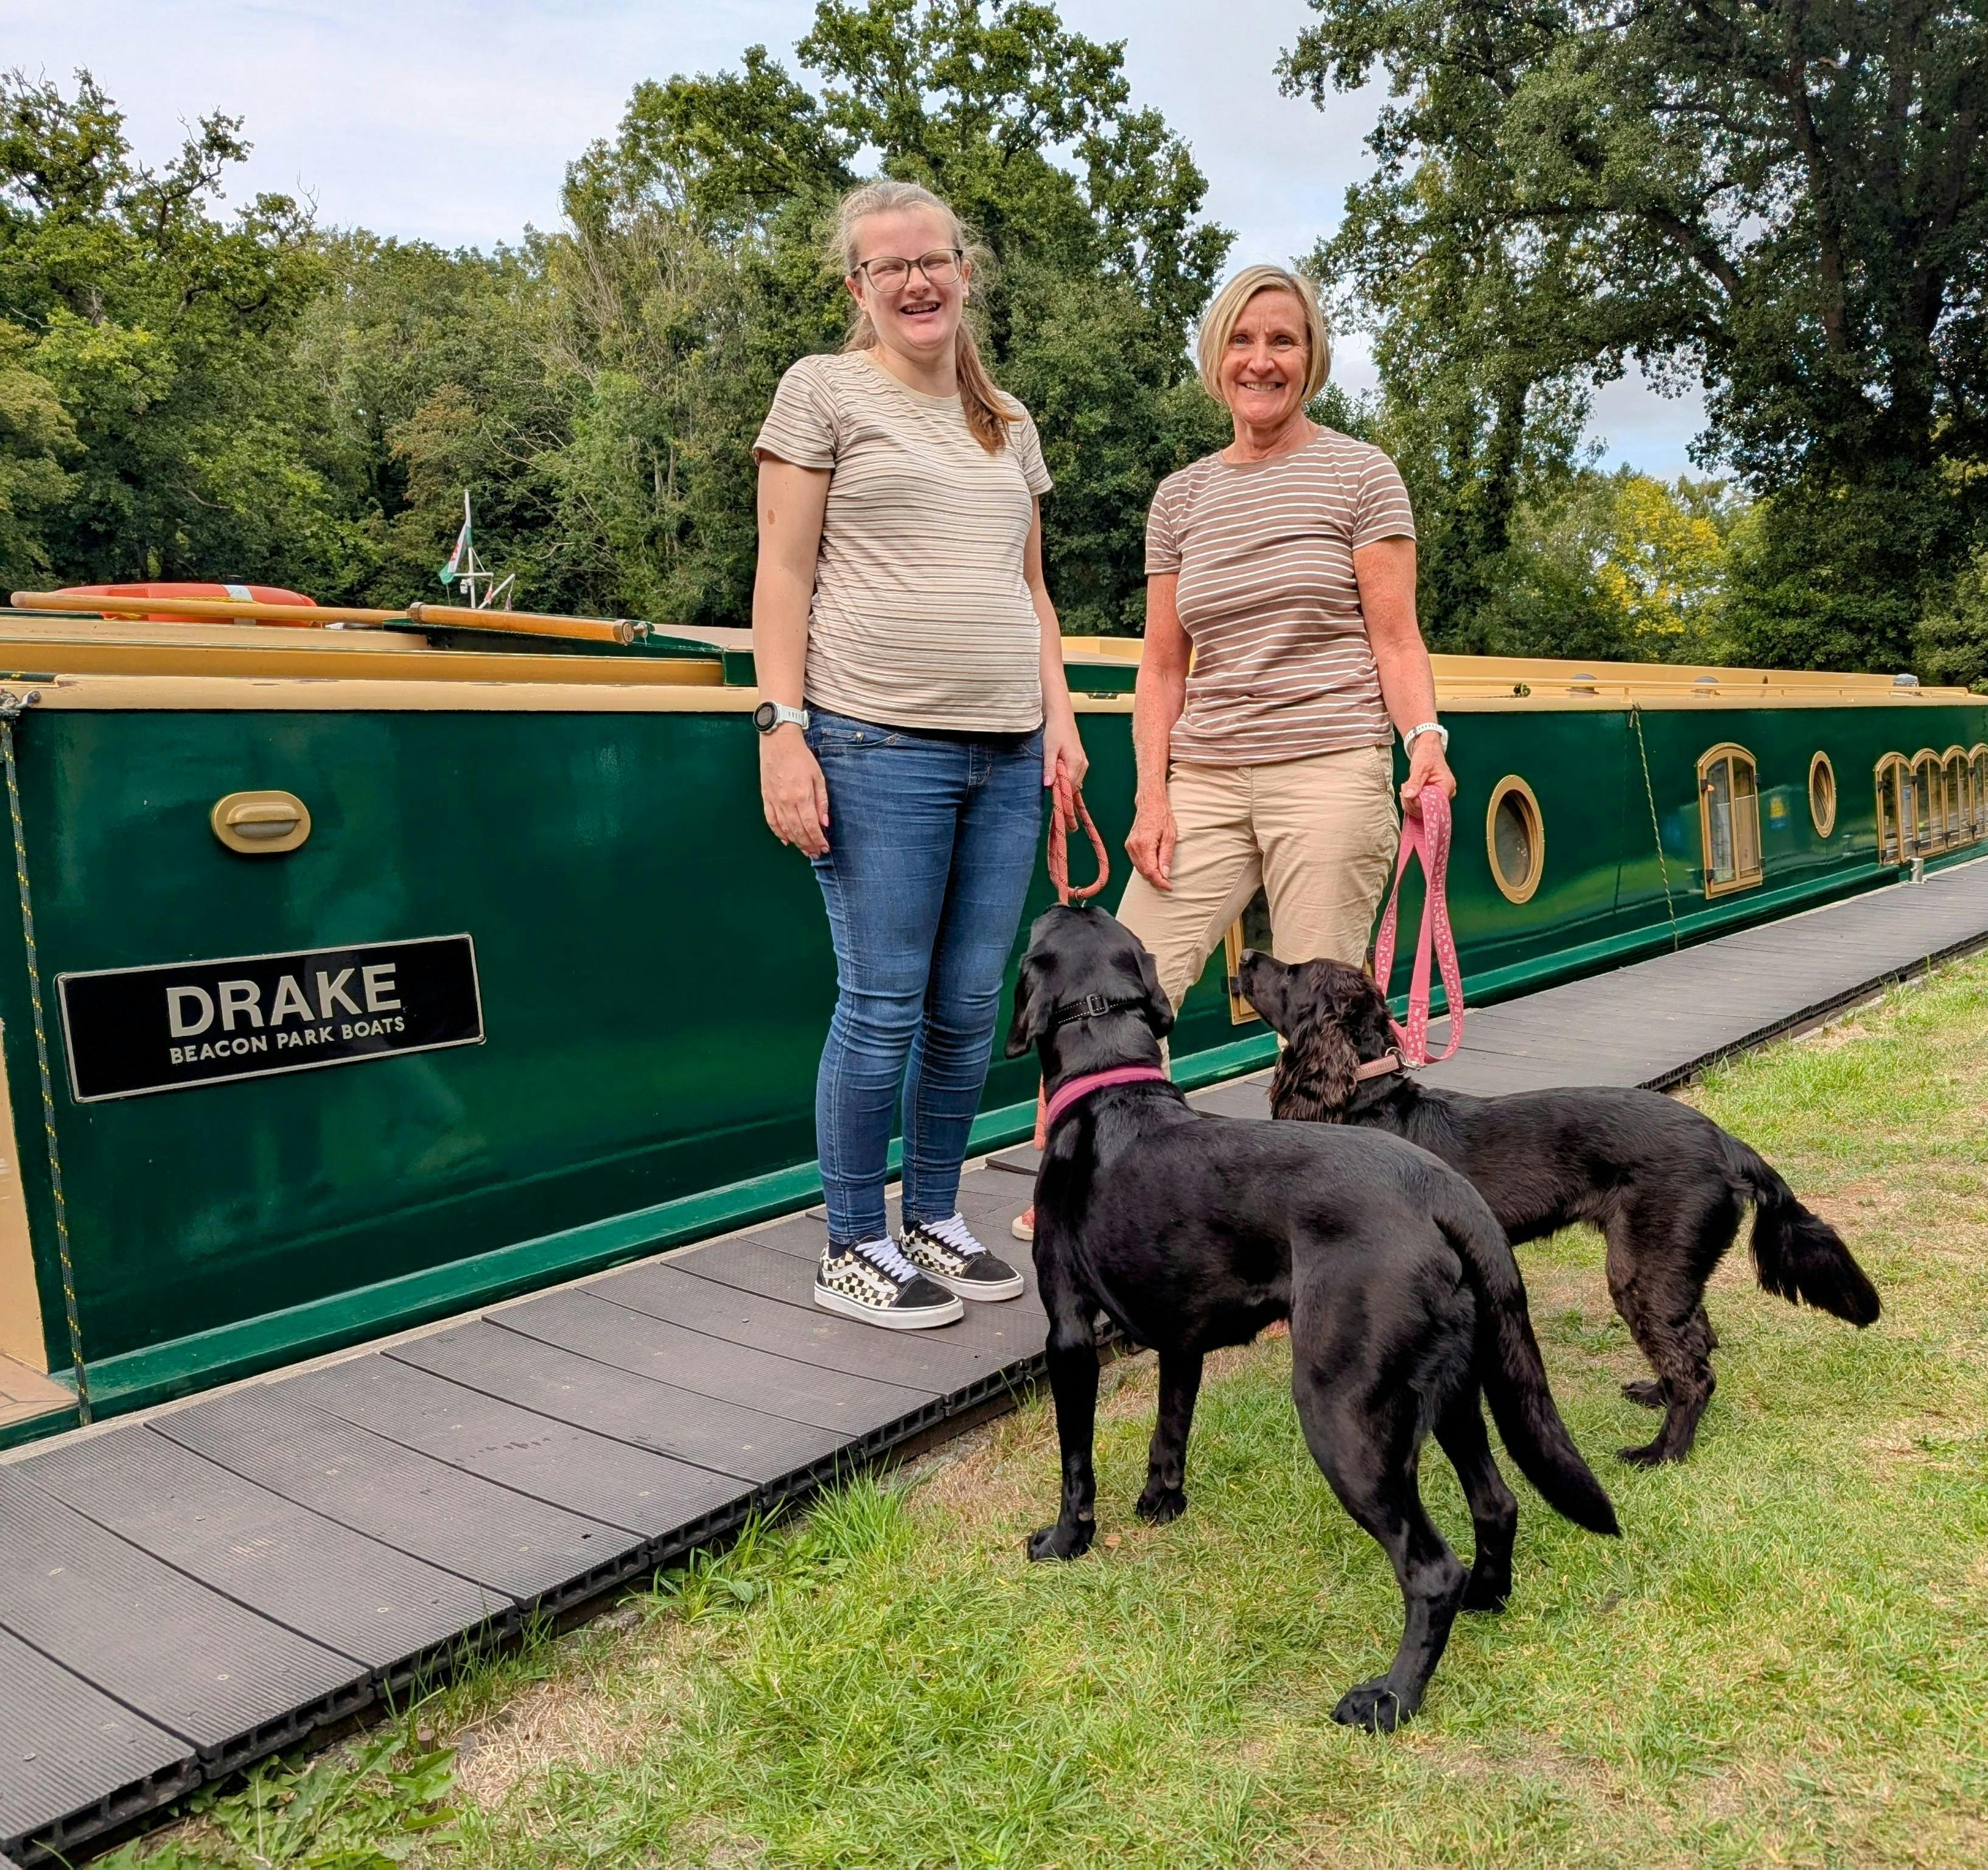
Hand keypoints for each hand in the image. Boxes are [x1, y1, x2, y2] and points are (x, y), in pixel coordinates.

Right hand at [759, 728, 829, 855]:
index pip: (811, 825)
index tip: (824, 848)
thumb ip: (821, 801)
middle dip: (808, 845)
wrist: (779, 743)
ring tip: (804, 850)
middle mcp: (787, 801)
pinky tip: (786, 841)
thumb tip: (824, 823)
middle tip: (815, 854)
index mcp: (802, 796)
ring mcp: (774, 801)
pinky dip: (778, 833)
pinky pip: (771, 821)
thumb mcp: (818, 777)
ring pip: (785, 829)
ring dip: (795, 842)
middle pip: (798, 831)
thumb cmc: (801, 758)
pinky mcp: (766, 798)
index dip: (818, 840)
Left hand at [1044, 714, 1087, 794]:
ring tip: (1053, 773)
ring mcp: (1084, 763)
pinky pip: (1076, 775)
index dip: (1059, 789)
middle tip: (1049, 779)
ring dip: (1064, 781)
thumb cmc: (1055, 732)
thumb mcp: (1049, 750)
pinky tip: (1059, 771)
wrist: (1062, 718)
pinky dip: (1067, 776)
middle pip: (1074, 785)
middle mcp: (1083, 765)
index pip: (1070, 785)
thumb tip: (1048, 784)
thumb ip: (1049, 767)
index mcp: (1076, 762)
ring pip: (1075, 781)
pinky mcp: (1082, 761)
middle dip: (1061, 786)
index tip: (1048, 787)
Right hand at [1126, 791, 1176, 890]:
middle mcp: (1134, 846)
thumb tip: (1165, 873)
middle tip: (1167, 884)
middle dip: (1156, 880)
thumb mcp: (1170, 836)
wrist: (1149, 804)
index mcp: (1144, 844)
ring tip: (1163, 877)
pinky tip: (1154, 867)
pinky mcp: (1129, 845)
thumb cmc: (1161, 817)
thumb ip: (1166, 856)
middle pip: (1143, 872)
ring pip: (1139, 868)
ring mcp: (1130, 846)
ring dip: (1150, 874)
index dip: (1160, 882)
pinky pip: (1136, 861)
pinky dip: (1145, 867)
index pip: (1150, 871)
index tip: (1168, 887)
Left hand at [1401, 737, 1457, 816]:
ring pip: (1422, 809)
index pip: (1435, 804)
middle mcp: (1446, 793)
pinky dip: (1411, 801)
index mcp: (1447, 785)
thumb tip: (1408, 796)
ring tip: (1405, 787)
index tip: (1408, 795)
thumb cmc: (1427, 755)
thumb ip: (1414, 782)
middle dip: (1412, 802)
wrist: (1427, 750)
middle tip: (1404, 788)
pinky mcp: (1431, 797)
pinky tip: (1407, 791)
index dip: (1419, 803)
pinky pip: (1420, 805)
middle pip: (1428, 808)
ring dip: (1409, 802)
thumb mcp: (1419, 767)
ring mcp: (1439, 796)